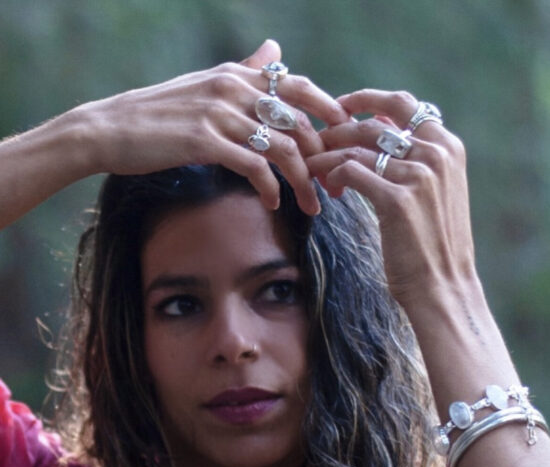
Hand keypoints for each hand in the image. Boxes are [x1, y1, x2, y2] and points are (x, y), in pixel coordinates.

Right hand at [76, 39, 348, 214]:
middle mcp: (232, 88)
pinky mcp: (204, 141)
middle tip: (331, 185)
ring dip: (303, 182)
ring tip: (311, 206)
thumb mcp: (205, 84)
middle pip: (299, 121)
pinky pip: (254, 165)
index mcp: (236, 74)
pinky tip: (271, 204)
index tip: (345, 138)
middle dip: (321, 157)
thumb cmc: (158, 114)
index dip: (329, 111)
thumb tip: (274, 48)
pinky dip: (270, 188)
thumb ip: (244, 71)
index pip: (299, 87)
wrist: (108, 129)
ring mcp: (219, 113)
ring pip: (282, 147)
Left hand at [307, 89, 472, 306]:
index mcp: (447, 146)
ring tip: (312, 167)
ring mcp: (419, 175)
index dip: (366, 100)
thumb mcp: (433, 191)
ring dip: (328, 154)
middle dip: (337, 129)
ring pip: (357, 147)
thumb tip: (379, 127)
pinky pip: (351, 171)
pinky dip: (333, 175)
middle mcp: (437, 154)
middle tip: (315, 142)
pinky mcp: (397, 199)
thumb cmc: (432, 241)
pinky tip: (329, 188)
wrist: (443, 285)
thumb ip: (415, 157)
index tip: (340, 108)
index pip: (403, 104)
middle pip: (373, 123)